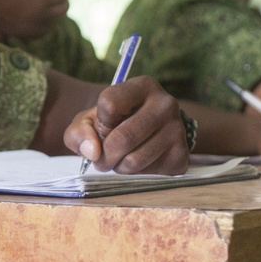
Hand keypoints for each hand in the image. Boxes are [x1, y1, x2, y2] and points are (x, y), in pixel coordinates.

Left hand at [64, 76, 188, 174]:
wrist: (148, 133)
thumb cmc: (114, 123)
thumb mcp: (90, 119)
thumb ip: (79, 131)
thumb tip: (92, 151)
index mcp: (143, 86)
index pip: (109, 104)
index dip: (99, 123)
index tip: (103, 127)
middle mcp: (166, 104)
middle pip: (122, 138)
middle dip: (104, 155)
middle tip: (101, 158)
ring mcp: (177, 131)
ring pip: (133, 161)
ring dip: (117, 167)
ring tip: (119, 159)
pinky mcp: (181, 156)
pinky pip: (146, 175)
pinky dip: (133, 175)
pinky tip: (136, 163)